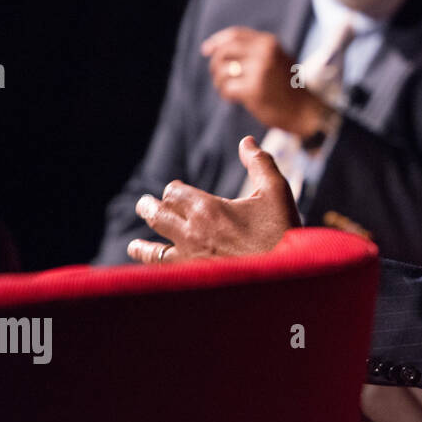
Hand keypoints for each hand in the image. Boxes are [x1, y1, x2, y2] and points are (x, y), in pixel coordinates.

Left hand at [128, 136, 301, 264]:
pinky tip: (153, 272)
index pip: (173, 192)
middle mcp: (192, 233)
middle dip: (149, 207)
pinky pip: (165, 275)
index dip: (173, 190)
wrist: (286, 274)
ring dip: (142, 246)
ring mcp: (190, 259)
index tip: (175, 191)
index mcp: (208, 208)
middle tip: (144, 204)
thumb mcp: (277, 190)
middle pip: (157, 215)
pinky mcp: (195, 280)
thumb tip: (246, 142)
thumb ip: (260, 162)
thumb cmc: (282, 230)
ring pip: (153, 252)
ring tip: (135, 245)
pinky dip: (154, 272)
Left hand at [201, 26, 325, 136]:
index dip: (217, 42)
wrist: (305, 110)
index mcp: (269, 43)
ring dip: (220, 82)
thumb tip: (215, 47)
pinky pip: (226, 88)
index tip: (206, 50)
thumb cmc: (287, 86)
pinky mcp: (254, 90)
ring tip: (231, 90)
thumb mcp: (276, 59)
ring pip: (222, 71)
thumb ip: (254, 50)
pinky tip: (235, 99)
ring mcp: (259, 71)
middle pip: (224, 52)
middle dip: (216, 64)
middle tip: (219, 77)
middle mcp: (265, 53)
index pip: (235, 36)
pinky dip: (227, 95)